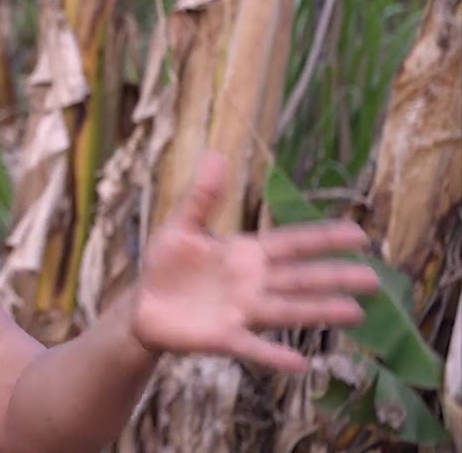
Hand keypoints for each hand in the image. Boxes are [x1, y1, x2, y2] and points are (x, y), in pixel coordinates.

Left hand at [130, 151, 381, 372]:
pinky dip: (274, 355)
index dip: (324, 238)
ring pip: (286, 310)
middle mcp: (253, 283)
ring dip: (319, 311)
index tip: (360, 234)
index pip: (292, 242)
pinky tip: (300, 363)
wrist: (143, 305)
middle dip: (335, 277)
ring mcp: (242, 312)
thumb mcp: (182, 226)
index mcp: (247, 253)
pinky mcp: (224, 337)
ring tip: (355, 313)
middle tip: (374, 279)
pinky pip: (252, 347)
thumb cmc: (167, 265)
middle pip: (300, 278)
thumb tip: (217, 154)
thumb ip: (202, 196)